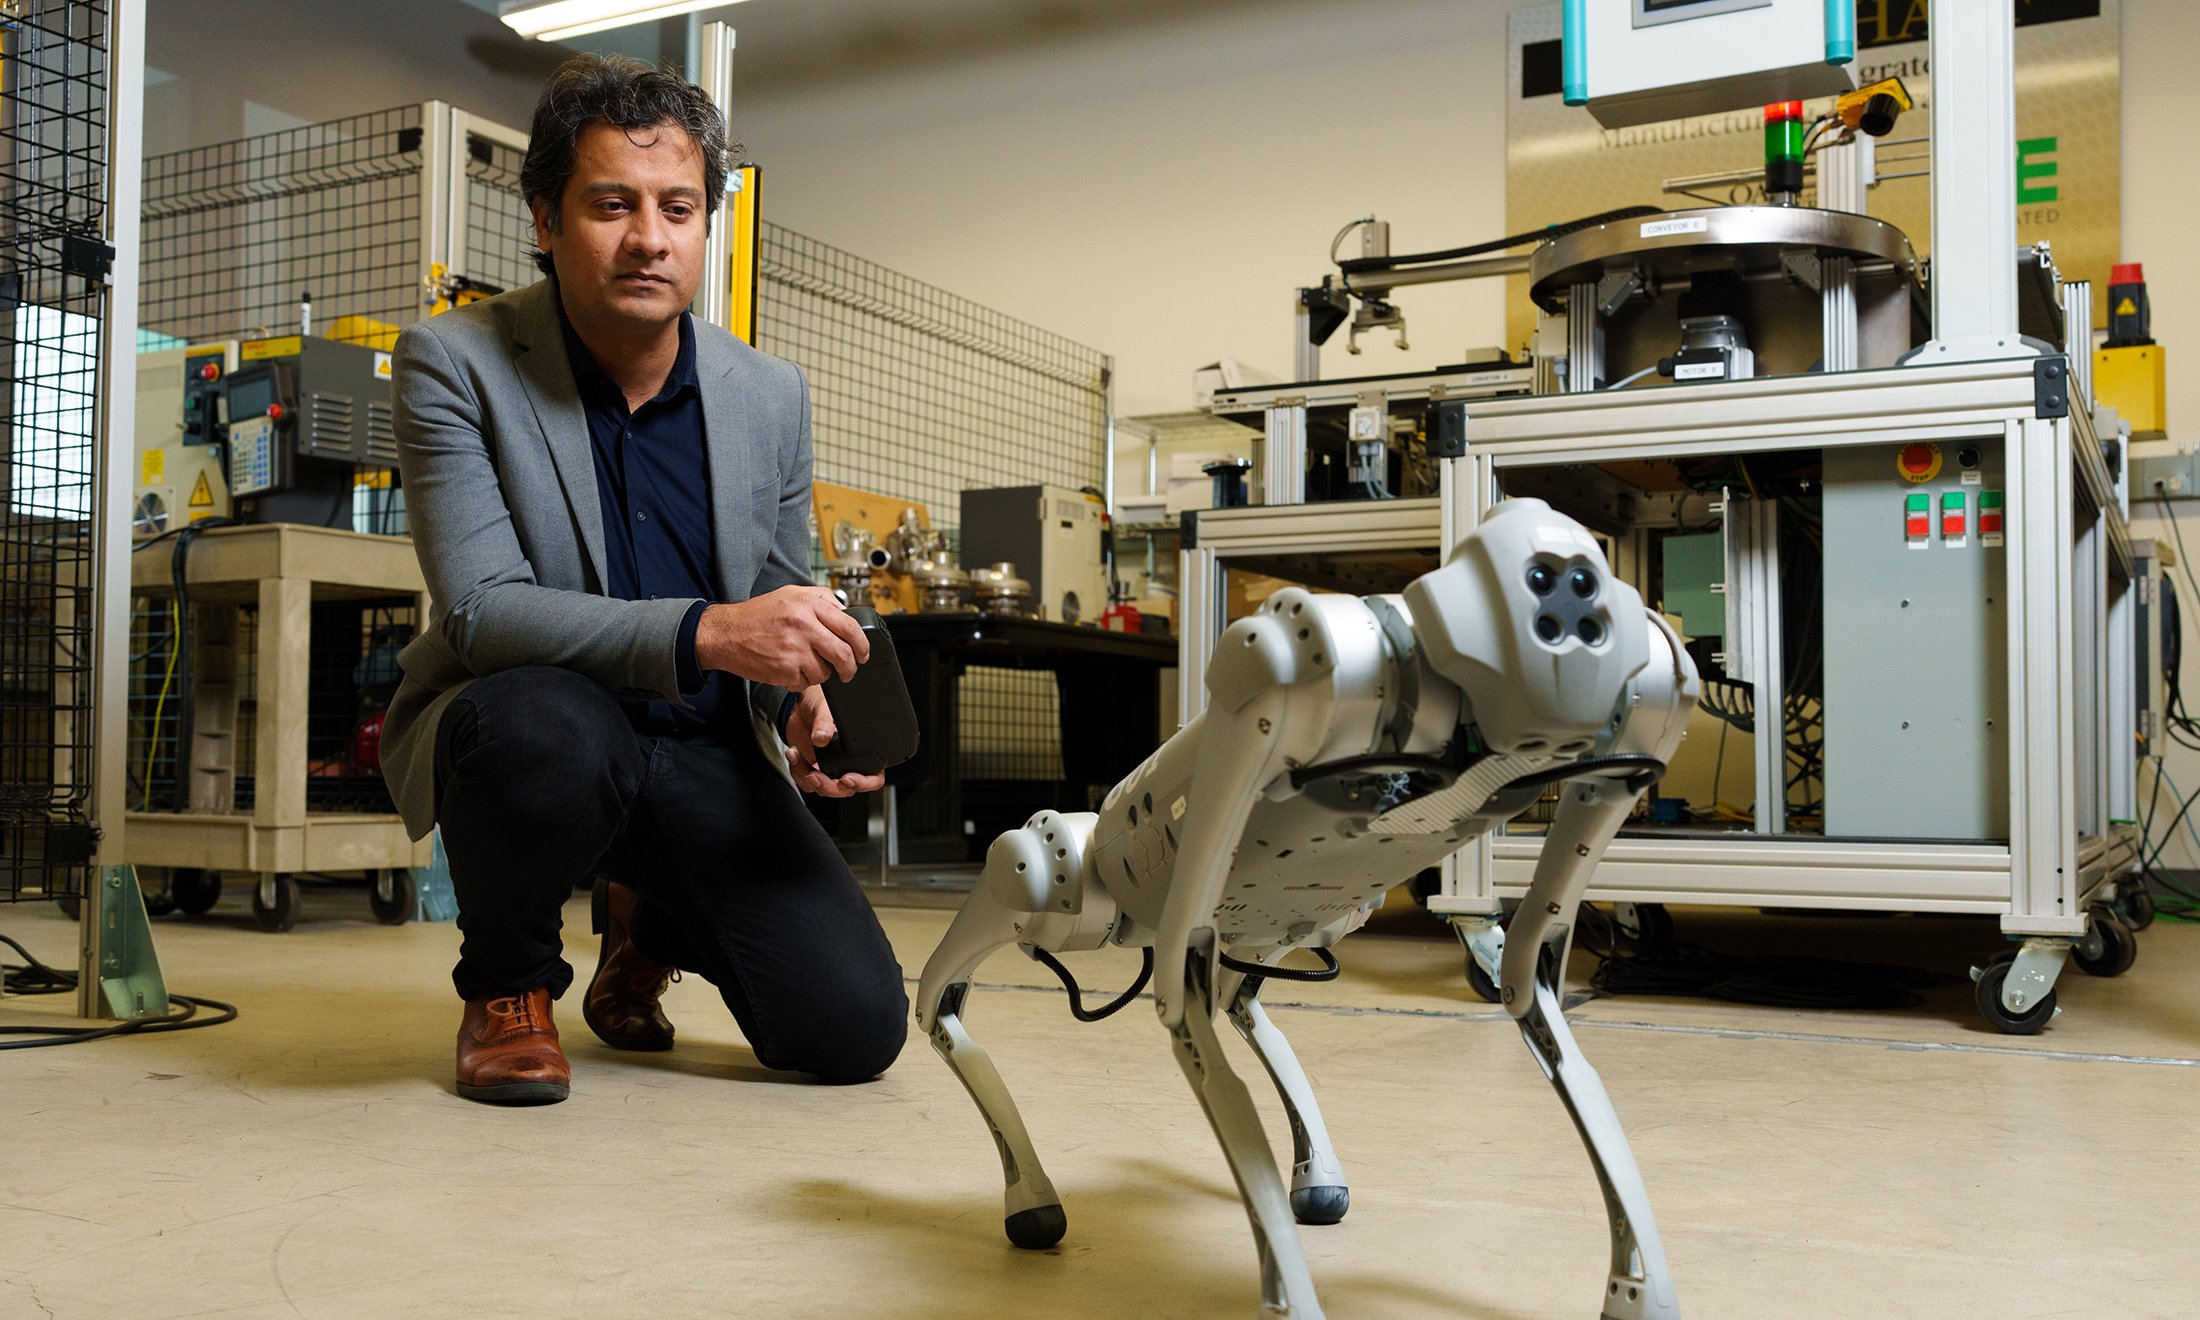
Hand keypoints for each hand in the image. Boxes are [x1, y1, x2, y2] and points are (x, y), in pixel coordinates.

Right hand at [696, 587, 869, 689]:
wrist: (725, 633)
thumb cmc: (757, 615)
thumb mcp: (790, 594)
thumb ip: (821, 599)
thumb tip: (847, 611)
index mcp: (808, 604)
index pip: (850, 626)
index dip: (862, 644)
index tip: (863, 653)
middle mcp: (803, 625)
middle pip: (844, 653)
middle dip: (851, 667)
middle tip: (848, 671)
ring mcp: (794, 648)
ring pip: (825, 671)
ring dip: (821, 674)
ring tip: (806, 664)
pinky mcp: (784, 669)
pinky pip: (806, 682)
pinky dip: (802, 681)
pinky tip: (790, 669)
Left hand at [785, 686, 885, 797]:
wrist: (800, 708)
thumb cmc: (821, 705)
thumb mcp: (824, 709)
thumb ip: (824, 724)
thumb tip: (821, 738)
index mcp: (863, 751)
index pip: (874, 777)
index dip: (864, 783)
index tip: (847, 779)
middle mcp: (849, 764)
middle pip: (846, 790)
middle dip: (829, 787)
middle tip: (815, 775)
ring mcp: (830, 770)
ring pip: (824, 789)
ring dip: (807, 777)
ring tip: (797, 757)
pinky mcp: (813, 771)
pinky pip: (806, 783)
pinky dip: (797, 772)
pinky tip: (793, 754)